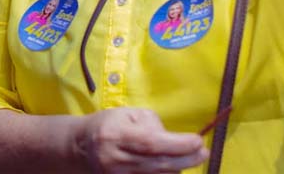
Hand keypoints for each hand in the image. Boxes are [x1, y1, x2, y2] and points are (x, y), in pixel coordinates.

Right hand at [74, 108, 207, 172]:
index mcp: (114, 135)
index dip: (177, 145)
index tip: (198, 141)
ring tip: (186, 157)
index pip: (151, 143)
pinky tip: (174, 166)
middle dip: (185, 159)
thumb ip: (152, 125)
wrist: (81, 147)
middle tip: (203, 152)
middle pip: (157, 164)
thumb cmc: (108, 124)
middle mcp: (115, 159)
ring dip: (177, 168)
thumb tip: (177, 141)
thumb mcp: (127, 115)